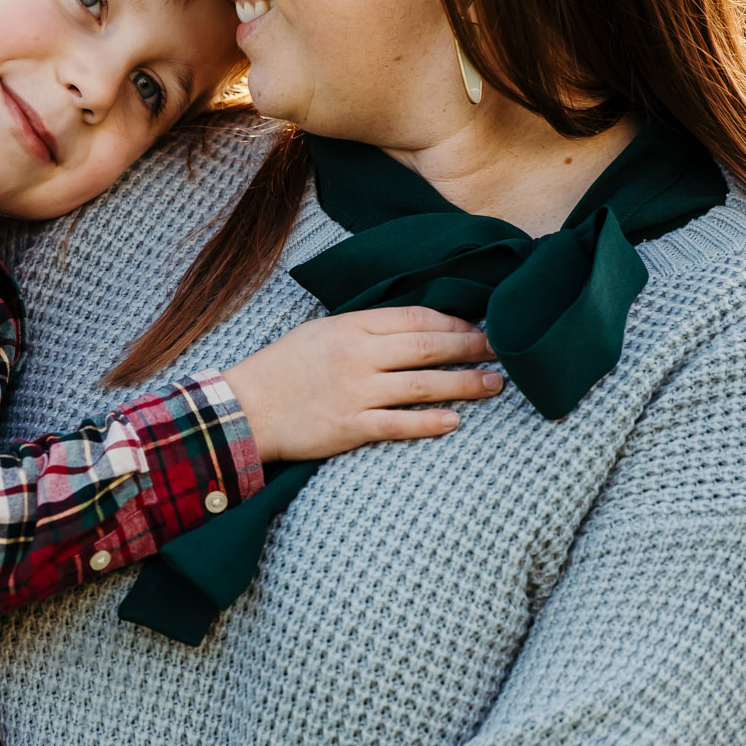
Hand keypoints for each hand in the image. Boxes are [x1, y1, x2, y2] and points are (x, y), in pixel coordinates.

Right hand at [222, 307, 499, 461]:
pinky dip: (430, 422)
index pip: (415, 318)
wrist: (243, 409)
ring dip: (464, 384)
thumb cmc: (281, 369)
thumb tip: (411, 329)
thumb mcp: (320, 332)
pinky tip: (455, 421)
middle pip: (428, 347)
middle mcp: (358, 355)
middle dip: (471, 347)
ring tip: (493, 384)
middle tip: (502, 351)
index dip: (453, 322)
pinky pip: (400, 424)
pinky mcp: (349, 427)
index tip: (478, 327)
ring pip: (423, 385)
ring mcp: (355, 392)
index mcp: (351, 326)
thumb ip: (363, 330)